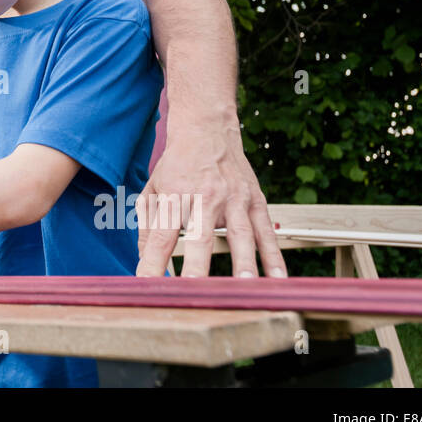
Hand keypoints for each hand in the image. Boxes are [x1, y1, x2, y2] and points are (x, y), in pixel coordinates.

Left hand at [136, 119, 287, 277]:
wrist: (207, 129)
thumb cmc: (176, 164)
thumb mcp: (153, 189)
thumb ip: (147, 227)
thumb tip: (144, 262)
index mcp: (176, 196)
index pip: (162, 235)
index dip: (154, 262)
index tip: (148, 285)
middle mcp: (205, 197)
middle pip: (201, 236)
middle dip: (198, 266)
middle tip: (196, 292)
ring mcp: (235, 199)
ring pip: (241, 235)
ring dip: (243, 264)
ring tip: (245, 289)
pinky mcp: (256, 200)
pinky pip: (267, 232)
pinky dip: (274, 256)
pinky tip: (278, 278)